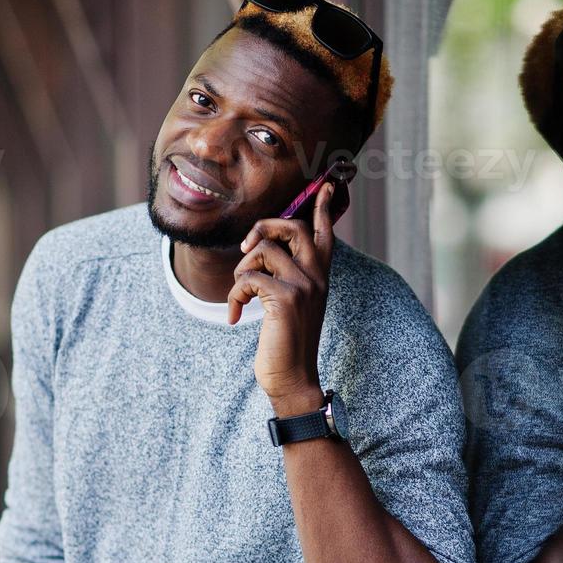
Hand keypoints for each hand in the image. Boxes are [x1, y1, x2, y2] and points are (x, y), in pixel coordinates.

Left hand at [230, 180, 336, 414]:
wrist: (291, 379)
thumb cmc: (286, 342)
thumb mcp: (291, 304)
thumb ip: (286, 277)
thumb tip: (261, 251)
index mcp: (320, 276)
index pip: (325, 233)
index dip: (323, 207)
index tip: (326, 184)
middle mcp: (317, 277)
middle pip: (291, 227)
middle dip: (262, 229)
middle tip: (246, 250)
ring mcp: (304, 286)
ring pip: (262, 251)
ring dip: (241, 272)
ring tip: (240, 296)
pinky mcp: (285, 299)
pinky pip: (248, 278)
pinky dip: (235, 295)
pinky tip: (237, 315)